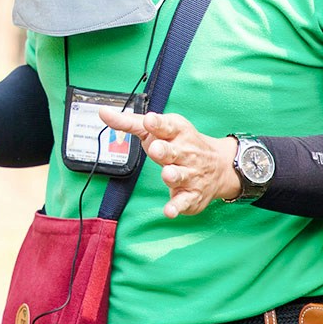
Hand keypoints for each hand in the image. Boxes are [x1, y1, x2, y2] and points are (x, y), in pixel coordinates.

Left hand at [97, 107, 240, 217]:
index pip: (167, 126)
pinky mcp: (191, 195)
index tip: (150, 120)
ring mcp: (190, 174)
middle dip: (165, 150)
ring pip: (180, 175)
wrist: (219, 166)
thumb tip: (103, 112)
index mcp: (176, 132)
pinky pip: (184, 202)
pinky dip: (177, 207)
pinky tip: (169, 211)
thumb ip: (129, 122)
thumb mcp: (157, 129)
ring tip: (167, 175)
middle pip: (173, 151)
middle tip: (156, 149)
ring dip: (173, 175)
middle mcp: (185, 152)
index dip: (158, 124)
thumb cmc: (179, 143)